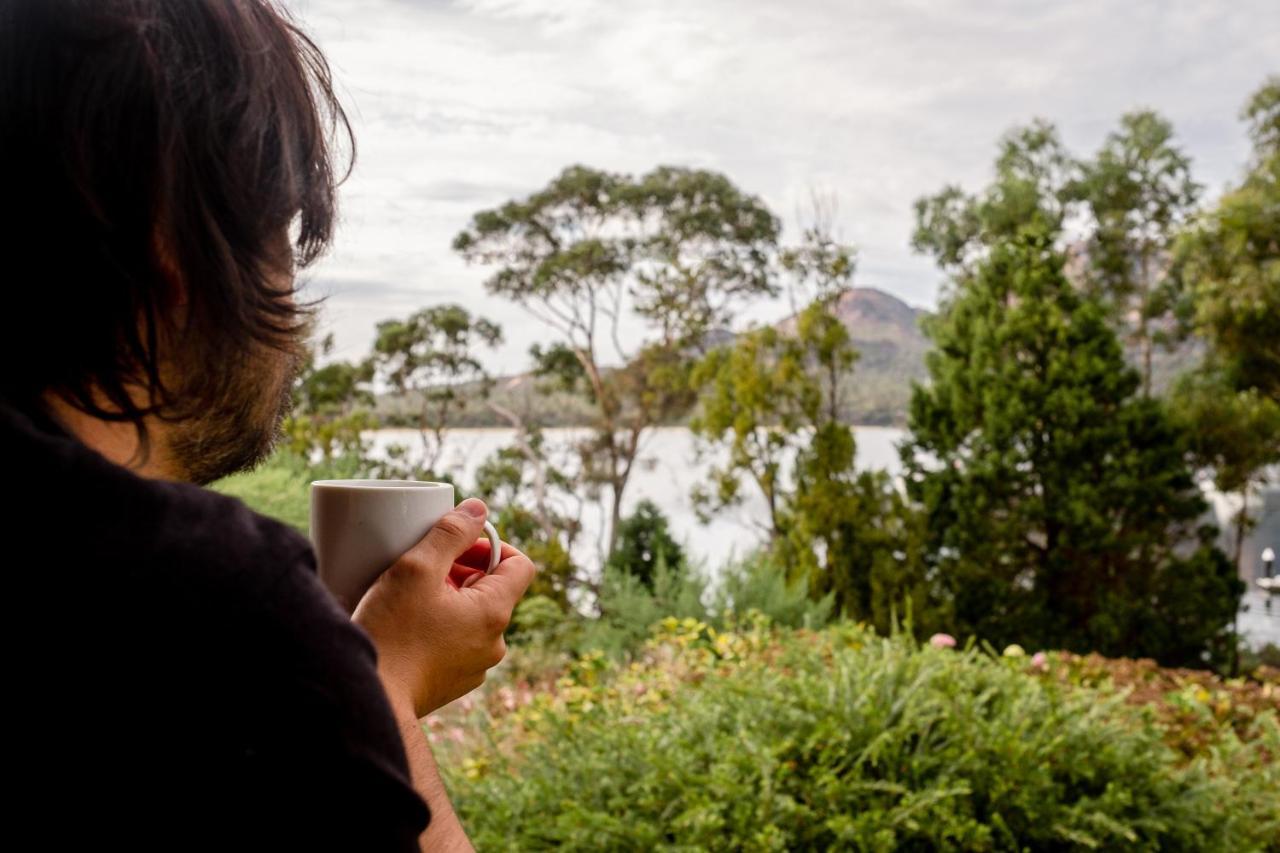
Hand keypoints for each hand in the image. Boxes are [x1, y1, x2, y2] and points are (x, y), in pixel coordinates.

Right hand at [351, 498, 535, 717]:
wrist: (369, 700)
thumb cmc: (391, 633)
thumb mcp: (416, 568)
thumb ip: (450, 532)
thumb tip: (477, 509)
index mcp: (495, 613)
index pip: (520, 565)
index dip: (491, 545)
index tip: (456, 546)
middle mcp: (494, 643)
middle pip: (492, 589)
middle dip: (461, 571)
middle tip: (422, 568)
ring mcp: (475, 667)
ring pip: (472, 616)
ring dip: (448, 599)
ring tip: (408, 596)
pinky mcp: (452, 683)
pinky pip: (455, 642)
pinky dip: (438, 627)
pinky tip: (405, 625)